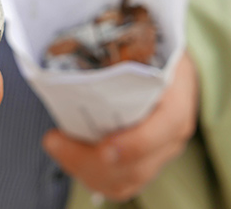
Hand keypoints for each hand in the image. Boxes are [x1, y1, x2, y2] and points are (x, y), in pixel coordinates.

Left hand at [43, 52, 198, 201]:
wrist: (173, 74)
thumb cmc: (155, 55)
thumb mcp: (147, 44)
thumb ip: (122, 52)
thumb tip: (79, 47)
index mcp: (177, 102)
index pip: (166, 128)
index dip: (137, 143)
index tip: (105, 146)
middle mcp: (172, 137)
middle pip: (135, 166)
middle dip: (88, 159)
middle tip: (54, 140)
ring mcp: (159, 157)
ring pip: (123, 181)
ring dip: (82, 169)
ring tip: (56, 145)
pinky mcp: (144, 167)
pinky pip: (117, 185)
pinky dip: (89, 176)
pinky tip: (68, 156)